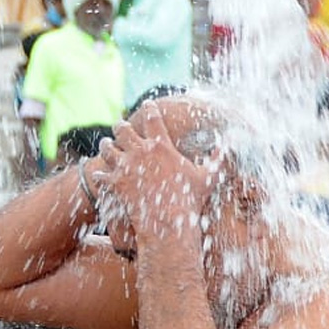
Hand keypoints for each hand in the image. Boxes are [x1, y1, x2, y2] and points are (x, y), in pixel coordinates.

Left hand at [94, 103, 220, 241]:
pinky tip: (99, 174)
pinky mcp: (114, 183)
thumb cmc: (190, 200)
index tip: (147, 105)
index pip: (152, 117)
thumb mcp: (207, 177)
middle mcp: (140, 151)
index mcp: (161, 145)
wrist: (169, 223)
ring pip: (107, 147)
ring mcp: (124, 167)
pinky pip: (100, 174)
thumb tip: (230, 145)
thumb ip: (218, 158)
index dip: (149, 108)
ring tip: (106, 144)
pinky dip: (100, 174)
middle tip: (121, 126)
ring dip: (107, 145)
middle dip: (121, 126)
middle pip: (123, 128)